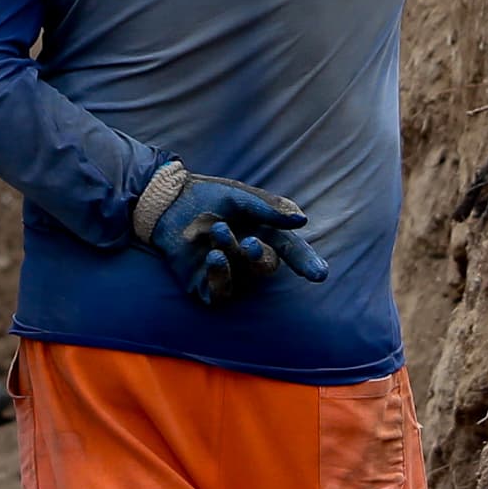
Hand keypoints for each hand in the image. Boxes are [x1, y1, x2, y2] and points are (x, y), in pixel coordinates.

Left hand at [140, 169, 328, 308]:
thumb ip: (270, 209)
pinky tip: (214, 257)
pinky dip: (221, 277)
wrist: (167, 200)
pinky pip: (220, 292)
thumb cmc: (207, 196)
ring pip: (244, 277)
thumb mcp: (241, 197)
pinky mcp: (204, 283)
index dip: (306, 263)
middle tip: (248, 243)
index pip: (290, 250)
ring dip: (235, 257)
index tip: (319, 275)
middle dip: (260, 256)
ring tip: (219, 233)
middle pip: (267, 265)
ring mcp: (227, 271)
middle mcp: (247, 255)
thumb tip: (302, 220)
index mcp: (263, 232)